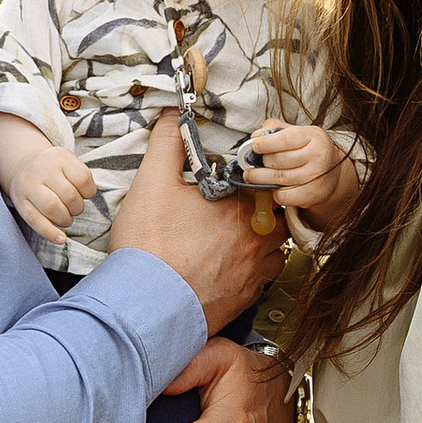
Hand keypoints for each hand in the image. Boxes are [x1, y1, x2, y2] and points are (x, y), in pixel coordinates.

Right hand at [0, 112, 97, 243]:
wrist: (24, 166)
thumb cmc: (54, 169)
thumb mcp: (69, 162)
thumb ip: (81, 177)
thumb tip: (90, 197)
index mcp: (59, 157)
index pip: (83, 178)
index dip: (89, 192)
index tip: (85, 194)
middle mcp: (42, 168)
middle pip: (69, 195)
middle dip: (77, 208)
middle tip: (75, 209)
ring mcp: (28, 185)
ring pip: (52, 208)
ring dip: (65, 219)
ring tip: (66, 218)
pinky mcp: (19, 202)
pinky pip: (35, 220)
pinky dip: (50, 233)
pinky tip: (61, 239)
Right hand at [106, 116, 287, 330]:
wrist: (147, 308)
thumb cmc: (149, 246)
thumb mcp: (151, 183)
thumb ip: (167, 142)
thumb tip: (175, 114)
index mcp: (241, 205)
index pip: (263, 178)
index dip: (250, 176)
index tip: (231, 180)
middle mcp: (258, 237)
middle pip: (274, 212)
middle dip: (258, 207)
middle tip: (231, 208)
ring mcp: (257, 270)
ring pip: (275, 246)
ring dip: (261, 238)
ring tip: (233, 236)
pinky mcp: (249, 297)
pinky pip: (265, 276)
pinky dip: (254, 268)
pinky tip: (230, 264)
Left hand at [248, 118, 361, 227]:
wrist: (332, 172)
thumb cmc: (308, 150)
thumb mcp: (296, 133)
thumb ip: (274, 129)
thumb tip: (255, 136)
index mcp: (314, 136)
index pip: (286, 139)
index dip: (266, 143)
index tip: (254, 147)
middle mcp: (319, 155)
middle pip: (279, 160)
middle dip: (261, 163)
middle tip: (251, 165)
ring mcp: (317, 176)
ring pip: (279, 178)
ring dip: (260, 178)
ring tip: (252, 176)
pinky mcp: (313, 194)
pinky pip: (284, 196)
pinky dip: (274, 192)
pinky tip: (274, 187)